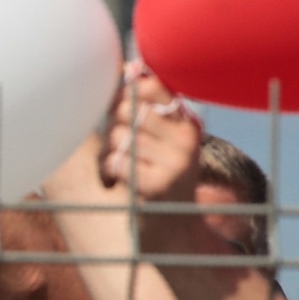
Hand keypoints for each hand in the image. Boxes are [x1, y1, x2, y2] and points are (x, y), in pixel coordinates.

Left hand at [98, 66, 202, 206]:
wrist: (172, 231)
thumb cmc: (157, 177)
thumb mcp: (162, 141)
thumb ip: (146, 106)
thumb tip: (129, 68)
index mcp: (189, 124)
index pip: (153, 86)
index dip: (127, 91)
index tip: (120, 107)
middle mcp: (187, 141)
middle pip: (129, 109)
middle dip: (113, 124)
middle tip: (119, 143)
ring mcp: (174, 164)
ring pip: (119, 136)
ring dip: (110, 151)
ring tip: (122, 166)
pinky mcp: (156, 185)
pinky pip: (116, 161)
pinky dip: (109, 170)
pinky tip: (117, 181)